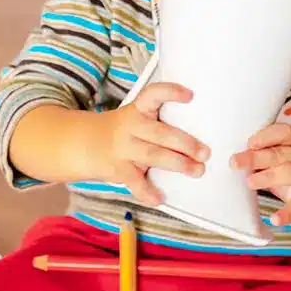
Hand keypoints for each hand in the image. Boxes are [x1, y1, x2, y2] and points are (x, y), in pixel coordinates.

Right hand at [98, 82, 207, 204]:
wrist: (85, 144)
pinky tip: (160, 198)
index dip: (170, 92)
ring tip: (197, 171)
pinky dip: (147, 192)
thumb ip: (160, 121)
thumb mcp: (136, 116)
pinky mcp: (118, 169)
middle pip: (161, 133)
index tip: (190, 95)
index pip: (153, 94)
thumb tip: (199, 135)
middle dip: (185, 143)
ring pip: (153, 156)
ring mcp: (123, 148)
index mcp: (138, 110)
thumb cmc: (124, 131)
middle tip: (205, 153)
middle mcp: (130, 127)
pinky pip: (135, 182)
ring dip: (178, 164)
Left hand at [232, 123, 290, 228]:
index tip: (249, 142)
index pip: (285, 133)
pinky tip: (275, 219)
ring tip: (250, 182)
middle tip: (235, 162)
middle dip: (256, 157)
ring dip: (270, 176)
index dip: (267, 136)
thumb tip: (236, 159)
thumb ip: (265, 158)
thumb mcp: (285, 161)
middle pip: (281, 154)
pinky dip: (287, 213)